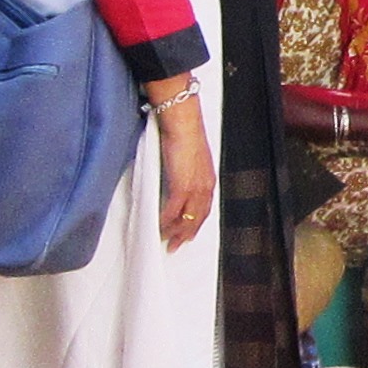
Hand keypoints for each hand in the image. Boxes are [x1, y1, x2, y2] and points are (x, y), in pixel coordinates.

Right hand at [153, 100, 213, 251]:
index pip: (204, 208)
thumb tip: (177, 178)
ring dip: (176, 232)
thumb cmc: (184, 134)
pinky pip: (173, 211)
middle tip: (176, 245)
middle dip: (186, 234)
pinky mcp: (182, 186)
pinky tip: (160, 228)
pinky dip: (166, 222)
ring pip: (186, 218)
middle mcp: (205, 186)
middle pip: (197, 217)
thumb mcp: (189, 157)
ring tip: (167, 241)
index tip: (188, 233)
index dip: (196, 223)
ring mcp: (194, 187)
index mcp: (208, 179)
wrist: (183, 123)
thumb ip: (186, 171)